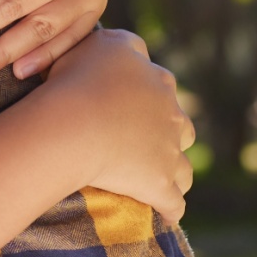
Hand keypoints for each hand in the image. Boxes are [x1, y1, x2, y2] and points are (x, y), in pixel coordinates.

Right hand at [40, 29, 194, 223]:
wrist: (74, 123)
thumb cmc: (74, 80)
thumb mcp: (95, 43)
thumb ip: (113, 43)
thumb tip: (117, 42)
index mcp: (156, 78)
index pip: (160, 82)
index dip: (147, 92)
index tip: (129, 100)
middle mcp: (170, 112)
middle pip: (178, 123)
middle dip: (167, 132)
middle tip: (141, 142)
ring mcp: (168, 150)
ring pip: (182, 164)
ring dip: (174, 170)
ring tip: (158, 178)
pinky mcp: (161, 183)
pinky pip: (173, 202)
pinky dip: (171, 208)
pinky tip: (166, 213)